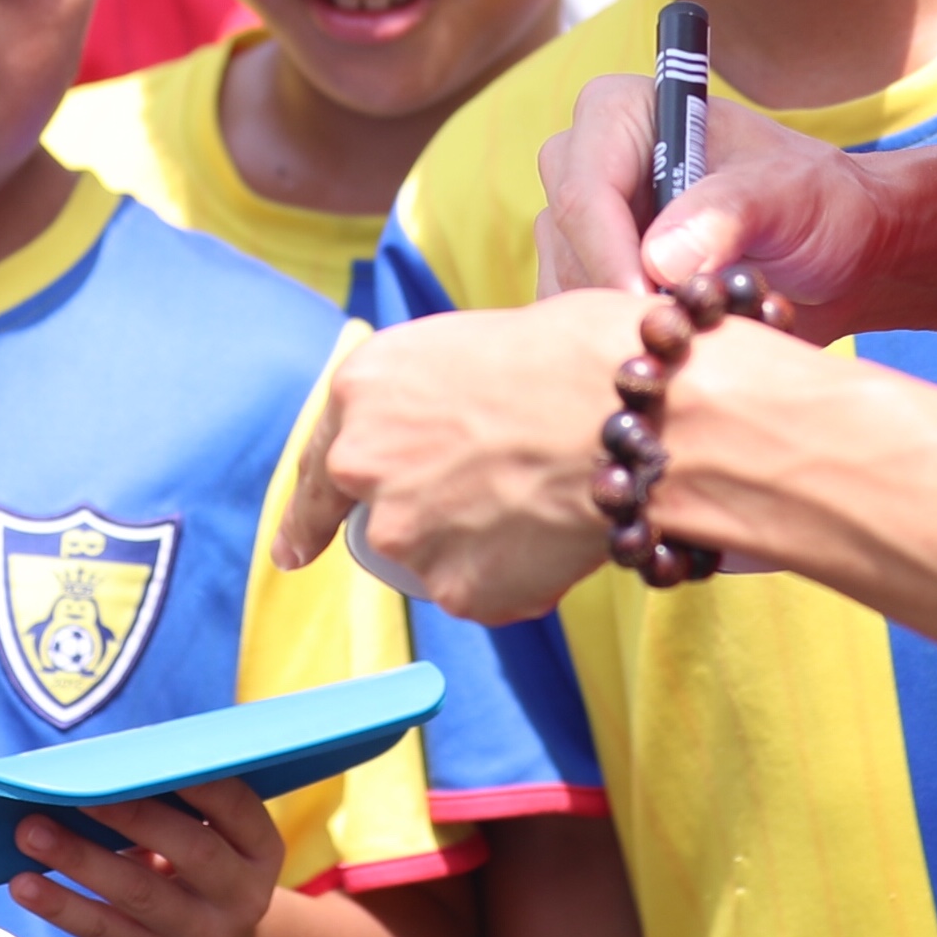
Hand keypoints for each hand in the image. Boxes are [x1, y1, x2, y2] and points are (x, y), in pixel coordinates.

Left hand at [6, 776, 280, 936]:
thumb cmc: (208, 860)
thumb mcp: (220, 835)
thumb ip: (185, 802)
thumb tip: (110, 759)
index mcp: (261, 849)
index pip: (235, 805)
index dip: (195, 780)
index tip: (146, 755)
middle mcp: (241, 895)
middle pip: (190, 850)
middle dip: (130, 818)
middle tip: (75, 792)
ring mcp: (200, 935)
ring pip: (138, 896)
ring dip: (81, 861)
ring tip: (30, 833)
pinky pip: (105, 933)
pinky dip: (62, 907)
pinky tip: (24, 884)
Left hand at [273, 294, 642, 621]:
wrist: (643, 409)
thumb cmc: (581, 353)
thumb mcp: (478, 343)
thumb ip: (435, 396)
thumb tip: (447, 427)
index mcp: (363, 385)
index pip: (317, 469)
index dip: (307, 516)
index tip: (293, 552)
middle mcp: (363, 461)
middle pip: (378, 519)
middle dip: (423, 520)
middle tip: (486, 504)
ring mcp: (405, 531)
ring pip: (435, 557)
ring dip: (479, 544)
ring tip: (547, 501)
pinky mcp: (454, 588)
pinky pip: (482, 592)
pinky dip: (518, 576)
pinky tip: (560, 534)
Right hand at [536, 73, 936, 341]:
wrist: (839, 254)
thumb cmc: (818, 204)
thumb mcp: (790, 196)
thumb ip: (730, 212)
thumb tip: (658, 257)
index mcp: (624, 112)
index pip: (584, 189)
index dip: (608, 254)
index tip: (650, 307)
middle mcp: (589, 162)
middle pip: (565, 242)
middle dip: (617, 294)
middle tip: (680, 334)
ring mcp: (586, 224)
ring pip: (566, 288)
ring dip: (626, 322)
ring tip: (699, 333)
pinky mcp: (592, 276)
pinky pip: (578, 322)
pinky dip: (623, 342)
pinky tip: (681, 347)